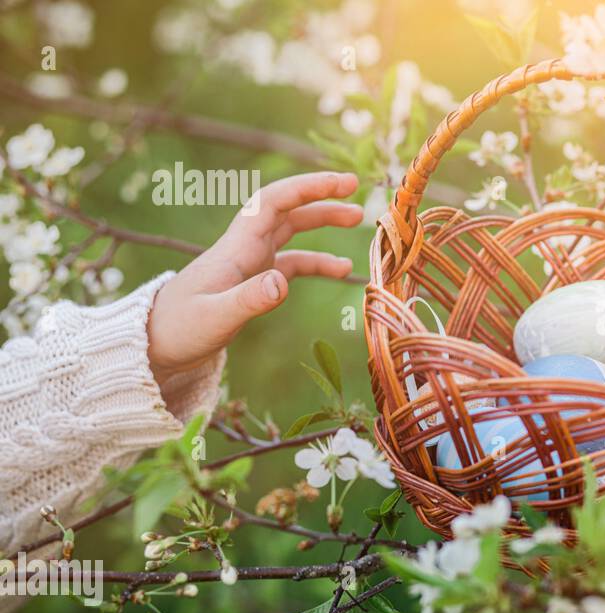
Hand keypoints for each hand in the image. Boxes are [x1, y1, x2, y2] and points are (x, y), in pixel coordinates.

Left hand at [147, 171, 363, 383]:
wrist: (154, 343)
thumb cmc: (178, 329)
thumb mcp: (213, 319)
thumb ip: (249, 300)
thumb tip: (282, 282)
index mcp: (236, 247)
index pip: (274, 202)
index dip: (308, 188)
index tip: (341, 184)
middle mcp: (244, 247)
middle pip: (286, 209)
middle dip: (320, 196)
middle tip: (356, 188)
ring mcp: (250, 263)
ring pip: (292, 230)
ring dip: (322, 221)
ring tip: (358, 219)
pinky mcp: (254, 281)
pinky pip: (292, 262)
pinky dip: (317, 261)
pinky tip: (341, 270)